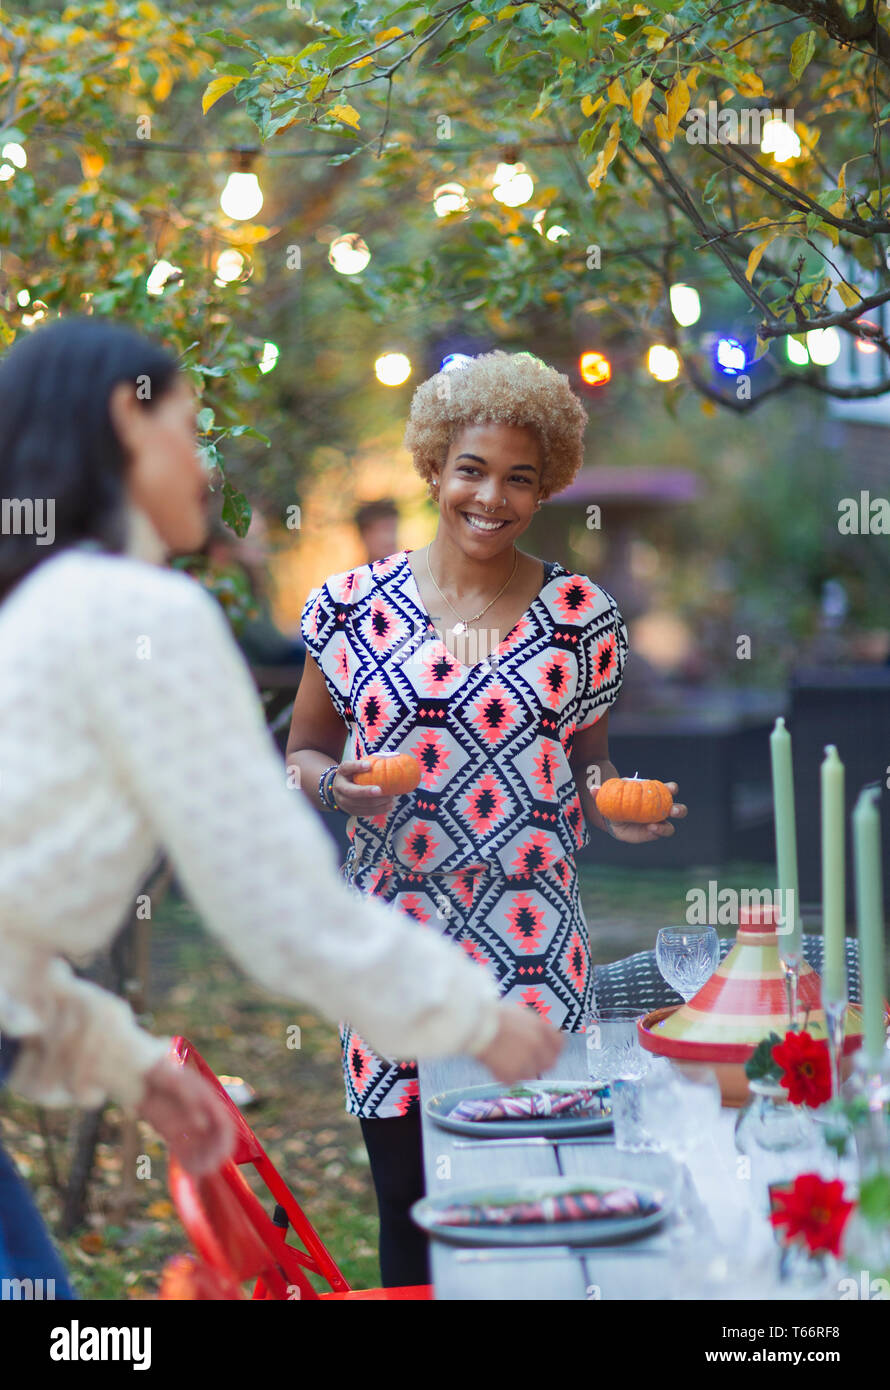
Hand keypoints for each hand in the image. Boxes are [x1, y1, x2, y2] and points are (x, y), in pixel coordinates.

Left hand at [138, 1058, 235, 1176]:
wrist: (138, 1075)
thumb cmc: (161, 1073)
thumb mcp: (178, 1082)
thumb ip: (190, 1100)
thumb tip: (202, 1124)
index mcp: (208, 1100)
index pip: (225, 1123)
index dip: (226, 1139)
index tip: (224, 1153)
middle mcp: (200, 1113)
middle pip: (215, 1138)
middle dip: (215, 1153)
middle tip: (211, 1167)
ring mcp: (186, 1123)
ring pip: (200, 1146)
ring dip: (203, 1159)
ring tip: (201, 1172)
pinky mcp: (171, 1131)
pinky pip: (183, 1150)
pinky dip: (188, 1160)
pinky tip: (190, 1170)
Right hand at [331, 758, 395, 818]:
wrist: (338, 790)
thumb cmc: (352, 775)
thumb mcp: (354, 766)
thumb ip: (366, 763)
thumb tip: (389, 757)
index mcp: (342, 772)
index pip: (346, 767)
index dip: (357, 766)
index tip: (368, 765)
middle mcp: (339, 788)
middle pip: (352, 792)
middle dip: (367, 792)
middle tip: (381, 790)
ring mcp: (343, 802)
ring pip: (360, 804)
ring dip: (377, 802)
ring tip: (390, 798)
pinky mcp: (351, 811)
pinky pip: (365, 812)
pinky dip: (378, 810)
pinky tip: (389, 806)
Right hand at [476, 1004, 563, 1083]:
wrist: (473, 1023)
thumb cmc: (492, 1015)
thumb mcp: (519, 1013)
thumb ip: (534, 1026)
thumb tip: (542, 1036)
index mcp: (540, 1027)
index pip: (560, 1045)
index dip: (553, 1049)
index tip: (547, 1052)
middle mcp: (537, 1045)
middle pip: (549, 1063)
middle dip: (539, 1063)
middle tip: (526, 1061)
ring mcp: (525, 1060)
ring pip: (531, 1074)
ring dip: (520, 1070)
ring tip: (505, 1060)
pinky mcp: (511, 1074)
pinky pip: (513, 1081)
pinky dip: (505, 1076)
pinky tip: (495, 1064)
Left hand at [603, 780, 686, 843]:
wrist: (612, 817)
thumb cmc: (616, 800)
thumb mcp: (610, 794)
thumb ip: (602, 792)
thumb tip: (593, 788)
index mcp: (654, 794)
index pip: (668, 790)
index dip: (671, 788)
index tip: (670, 788)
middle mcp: (660, 809)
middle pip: (677, 809)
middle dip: (678, 809)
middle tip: (673, 810)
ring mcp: (657, 822)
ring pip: (670, 826)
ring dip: (667, 827)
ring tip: (656, 826)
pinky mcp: (652, 834)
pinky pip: (658, 834)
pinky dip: (656, 832)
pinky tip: (649, 829)